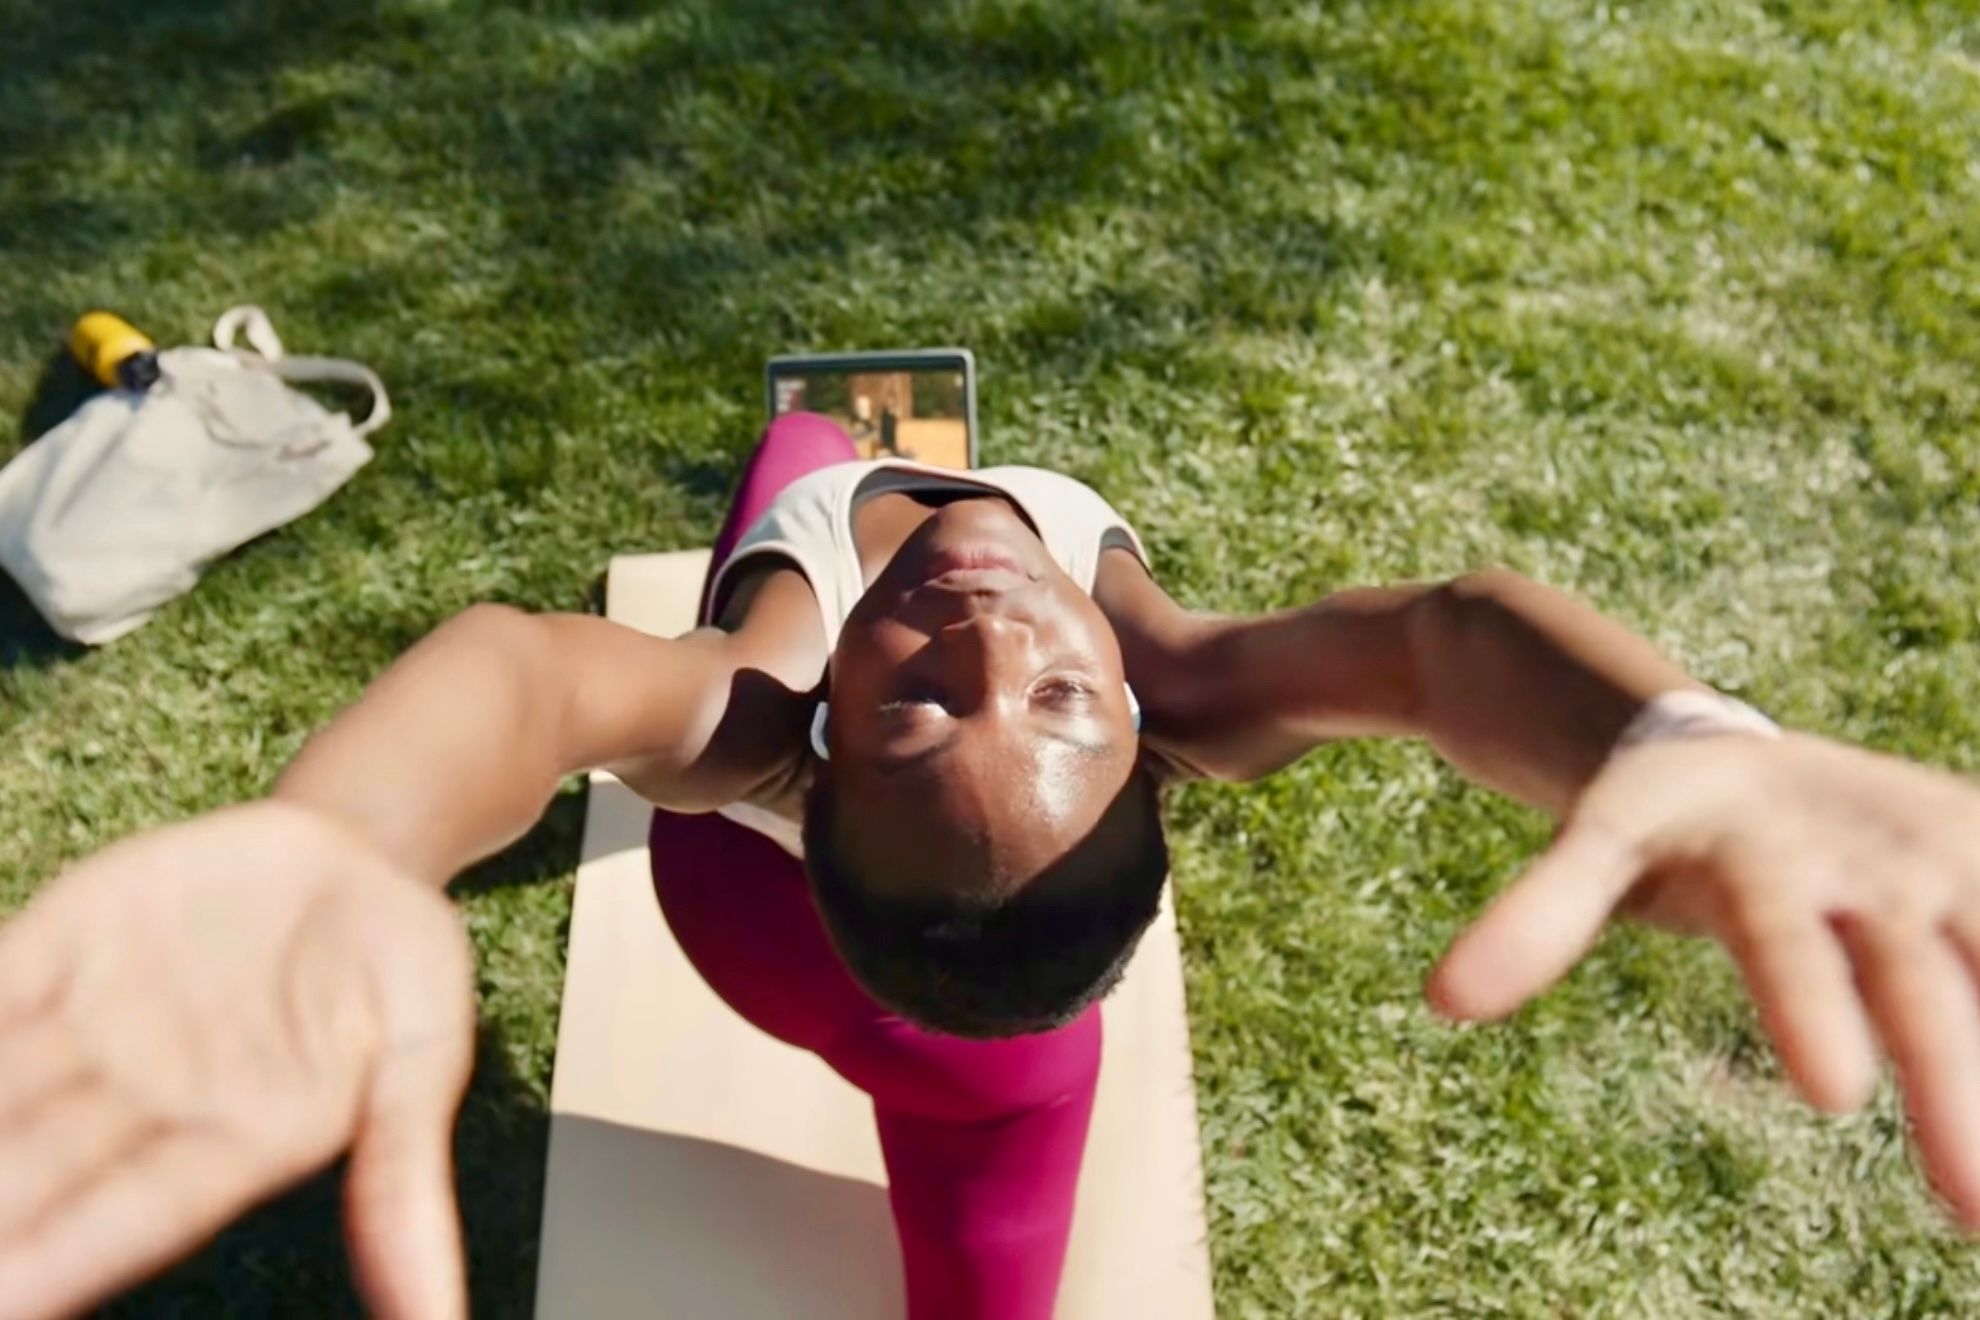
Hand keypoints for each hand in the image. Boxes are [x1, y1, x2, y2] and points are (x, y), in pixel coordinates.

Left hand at [0, 802, 474, 1318]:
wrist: (358, 849)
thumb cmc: (401, 966)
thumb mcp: (422, 1056)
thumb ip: (402, 1177)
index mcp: (235, 1144)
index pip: (131, 1216)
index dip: (60, 1260)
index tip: (8, 1299)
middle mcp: (144, 1104)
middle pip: (32, 1167)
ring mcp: (92, 1025)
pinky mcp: (54, 949)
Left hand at [1429, 732, 1979, 1228]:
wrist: (1733, 742)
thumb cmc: (1661, 811)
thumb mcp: (1601, 843)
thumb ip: (1533, 917)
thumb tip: (1441, 1003)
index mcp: (1760, 853)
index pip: (1782, 943)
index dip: (1805, 1006)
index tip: (1830, 1095)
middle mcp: (1870, 857)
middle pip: (1915, 983)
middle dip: (1954, 1093)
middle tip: (1972, 1216)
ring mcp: (1944, 864)